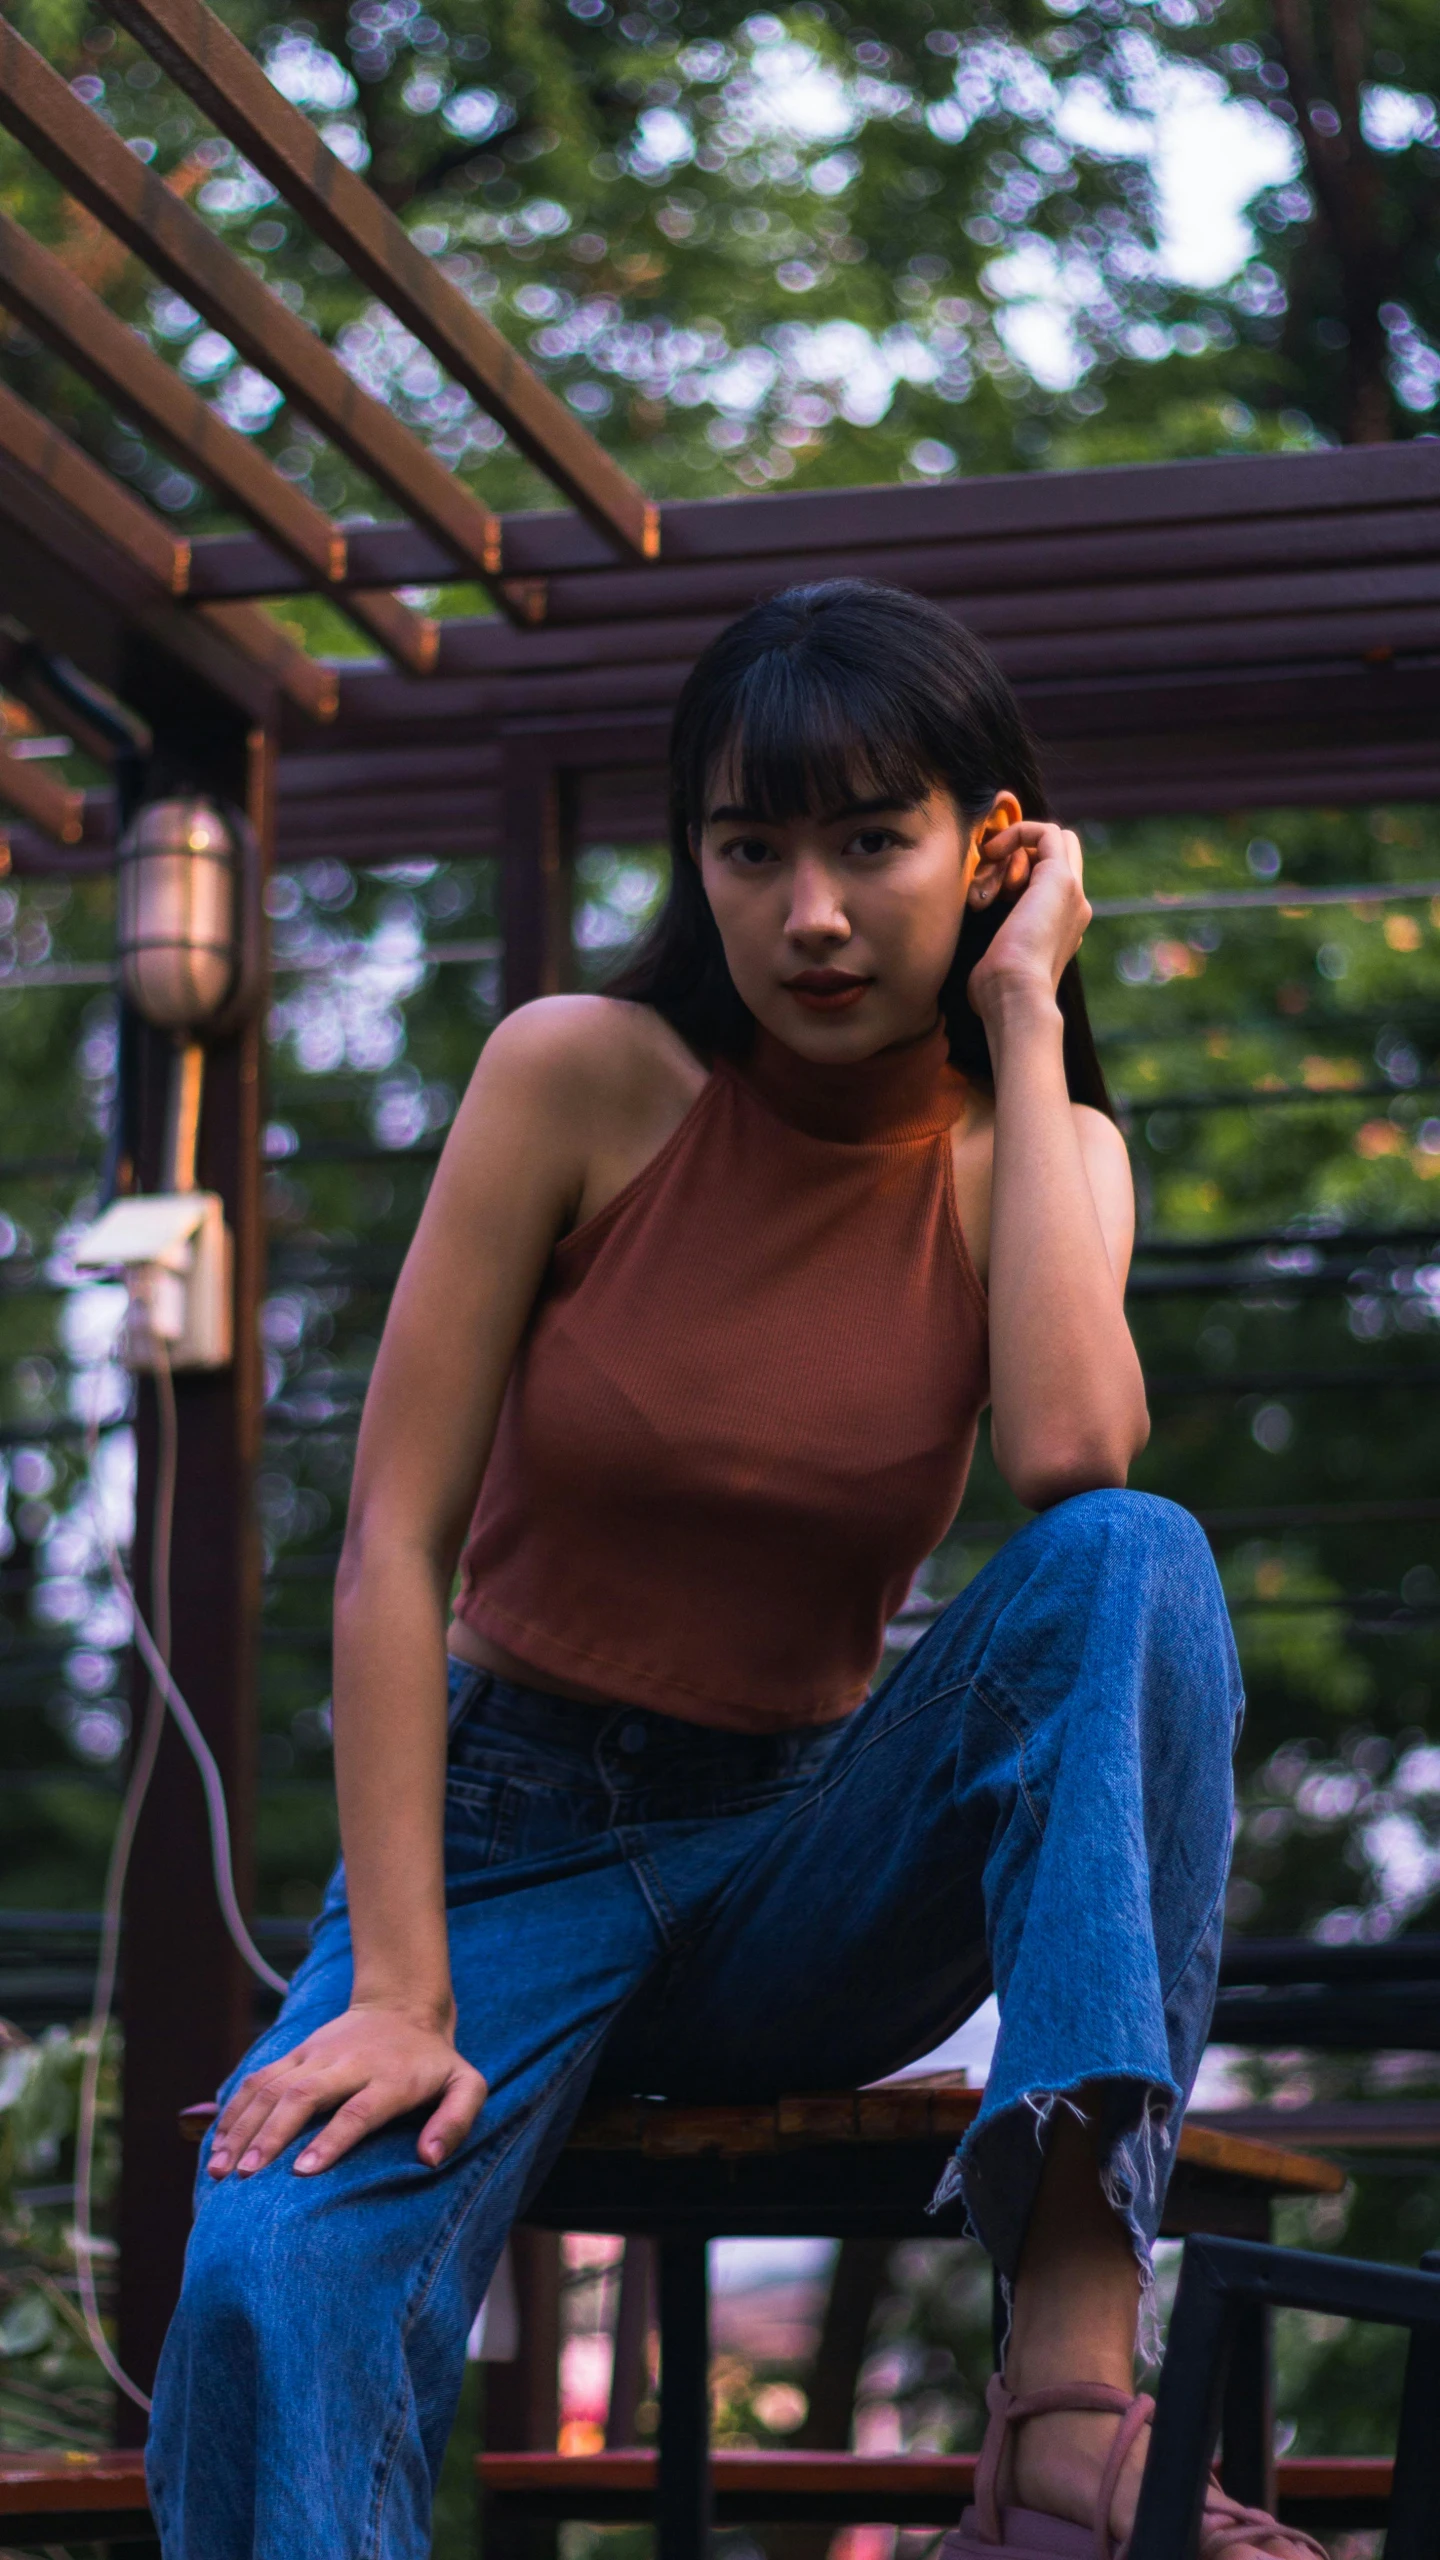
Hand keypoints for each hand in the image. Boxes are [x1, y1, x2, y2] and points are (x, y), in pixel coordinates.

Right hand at [207, 2002, 486, 2179]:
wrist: (403, 2005)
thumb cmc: (434, 2062)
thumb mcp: (466, 2084)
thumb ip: (457, 2119)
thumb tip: (430, 2158)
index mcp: (390, 2078)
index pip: (357, 2109)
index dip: (331, 2140)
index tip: (303, 2172)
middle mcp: (347, 2064)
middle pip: (304, 2095)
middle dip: (272, 2136)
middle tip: (246, 2177)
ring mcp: (316, 2055)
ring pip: (272, 2086)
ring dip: (243, 2127)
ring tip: (221, 2171)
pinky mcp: (296, 2053)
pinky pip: (258, 2078)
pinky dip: (233, 2109)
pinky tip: (216, 2145)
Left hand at [965, 822, 1090, 1023]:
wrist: (1017, 999)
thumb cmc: (999, 995)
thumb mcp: (998, 968)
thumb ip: (1000, 953)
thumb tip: (984, 965)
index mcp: (1064, 927)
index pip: (1054, 879)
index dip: (1023, 868)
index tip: (990, 885)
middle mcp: (1075, 906)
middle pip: (1063, 851)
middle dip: (1026, 848)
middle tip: (993, 865)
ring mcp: (1072, 891)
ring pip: (1057, 839)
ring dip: (1019, 843)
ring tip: (990, 866)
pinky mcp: (1059, 878)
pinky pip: (1045, 832)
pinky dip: (1018, 832)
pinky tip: (992, 854)